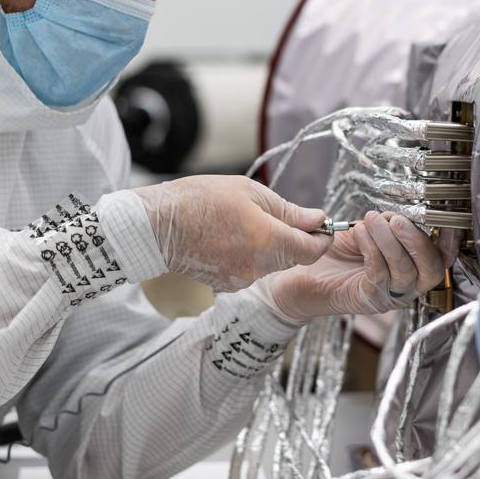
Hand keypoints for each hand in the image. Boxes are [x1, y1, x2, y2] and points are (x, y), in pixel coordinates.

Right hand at [134, 175, 332, 290]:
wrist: (157, 226)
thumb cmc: (200, 200)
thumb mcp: (250, 192)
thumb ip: (288, 210)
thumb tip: (317, 218)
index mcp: (269, 240)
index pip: (313, 249)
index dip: (322, 237)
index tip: (320, 225)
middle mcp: (258, 266)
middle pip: (294, 258)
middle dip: (295, 239)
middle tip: (282, 216)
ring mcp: (242, 279)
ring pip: (272, 265)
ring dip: (271, 247)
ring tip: (247, 223)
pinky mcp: (227, 286)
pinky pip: (251, 271)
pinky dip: (251, 256)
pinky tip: (232, 239)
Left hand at [262, 211, 458, 320]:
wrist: (301, 274)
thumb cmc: (336, 252)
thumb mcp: (368, 231)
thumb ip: (387, 224)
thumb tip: (399, 215)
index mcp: (414, 267)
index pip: (442, 257)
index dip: (449, 240)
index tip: (444, 218)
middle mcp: (408, 286)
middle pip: (432, 269)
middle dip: (418, 241)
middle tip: (397, 220)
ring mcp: (390, 296)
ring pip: (404, 271)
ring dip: (389, 242)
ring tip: (371, 221)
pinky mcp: (368, 300)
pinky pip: (378, 275)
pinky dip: (372, 251)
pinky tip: (359, 234)